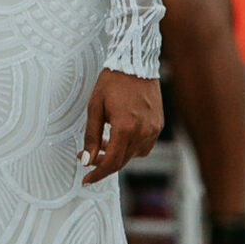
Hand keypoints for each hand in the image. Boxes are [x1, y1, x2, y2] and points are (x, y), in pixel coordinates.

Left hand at [80, 69, 161, 183]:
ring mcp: (153, 130)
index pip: (112, 162)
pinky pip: (144, 145)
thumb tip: (87, 159)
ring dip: (118, 154)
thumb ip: (91, 136)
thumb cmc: (112, 82)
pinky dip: (130, 146)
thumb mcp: (94, 107)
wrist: (134, 64)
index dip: (98, 173)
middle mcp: (143, 132)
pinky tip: (120, 135)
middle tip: (89, 158)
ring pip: (134, 155)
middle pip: (123, 160)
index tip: (86, 179)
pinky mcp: (158, 125)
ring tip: (103, 142)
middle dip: (104, 163)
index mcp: (125, 128)